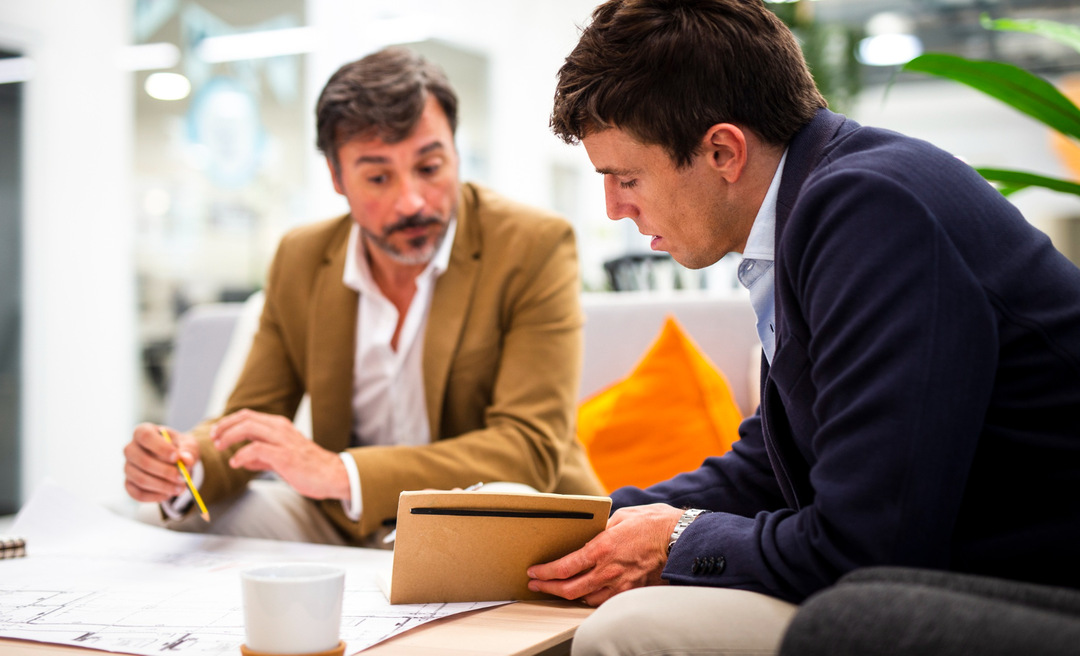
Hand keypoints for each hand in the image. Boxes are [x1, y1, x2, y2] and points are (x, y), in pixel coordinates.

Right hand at [123, 423, 198, 501]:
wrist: (175, 460)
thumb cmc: (179, 448)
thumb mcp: (188, 445)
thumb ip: (188, 450)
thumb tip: (186, 460)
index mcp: (143, 431)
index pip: (144, 436)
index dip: (160, 447)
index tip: (176, 457)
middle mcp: (131, 448)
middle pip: (141, 460)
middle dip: (164, 471)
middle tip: (182, 477)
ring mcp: (128, 467)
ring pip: (140, 479)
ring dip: (163, 486)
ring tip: (181, 488)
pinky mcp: (129, 484)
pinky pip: (137, 493)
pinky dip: (155, 496)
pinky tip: (169, 494)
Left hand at [211, 409, 348, 500]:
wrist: (332, 475)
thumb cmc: (308, 468)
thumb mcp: (282, 459)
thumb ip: (262, 457)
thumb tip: (242, 460)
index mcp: (280, 426)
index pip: (248, 416)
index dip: (229, 422)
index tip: (217, 433)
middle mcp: (280, 429)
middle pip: (245, 418)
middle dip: (225, 427)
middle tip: (214, 438)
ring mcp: (283, 441)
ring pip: (248, 428)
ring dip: (229, 436)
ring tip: (220, 447)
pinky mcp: (284, 455)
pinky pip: (256, 449)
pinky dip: (242, 455)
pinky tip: (236, 464)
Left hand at [526, 503, 683, 605]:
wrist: (681, 539)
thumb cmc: (653, 523)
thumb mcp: (620, 517)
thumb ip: (602, 528)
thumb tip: (591, 533)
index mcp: (601, 548)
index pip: (564, 567)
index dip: (545, 572)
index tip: (534, 572)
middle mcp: (607, 570)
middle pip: (569, 589)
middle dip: (548, 588)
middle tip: (536, 584)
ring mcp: (619, 584)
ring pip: (585, 598)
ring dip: (568, 595)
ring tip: (557, 589)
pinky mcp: (631, 591)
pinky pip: (604, 600)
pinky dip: (590, 597)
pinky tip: (584, 592)